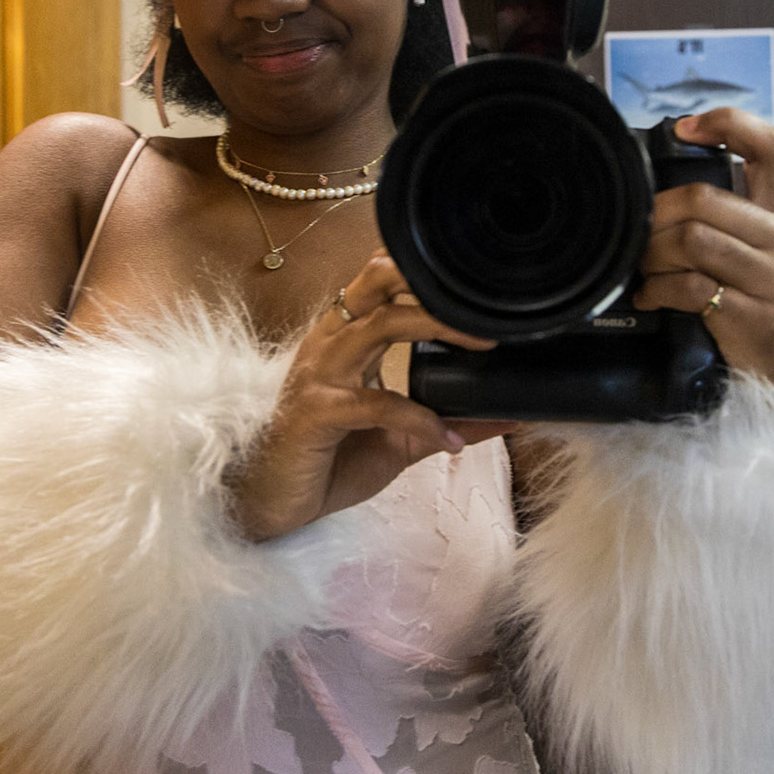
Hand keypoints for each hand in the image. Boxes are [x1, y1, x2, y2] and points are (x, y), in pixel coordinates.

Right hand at [228, 251, 513, 541]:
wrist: (272, 502)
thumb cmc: (327, 461)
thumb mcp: (397, 437)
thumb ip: (442, 420)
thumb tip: (502, 416)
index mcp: (344, 338)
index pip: (378, 281)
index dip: (420, 271)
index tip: (473, 283)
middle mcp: (330, 344)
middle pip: (376, 283)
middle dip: (429, 282)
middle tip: (482, 304)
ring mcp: (320, 375)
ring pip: (378, 326)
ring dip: (433, 327)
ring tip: (482, 346)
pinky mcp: (316, 413)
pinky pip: (377, 404)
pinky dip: (421, 418)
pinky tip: (449, 438)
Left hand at [631, 108, 773, 416]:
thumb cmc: (768, 314)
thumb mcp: (764, 258)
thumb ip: (731, 222)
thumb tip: (663, 196)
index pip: (770, 147)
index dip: (728, 124)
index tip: (686, 128)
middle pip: (704, 198)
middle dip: (656, 214)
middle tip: (638, 234)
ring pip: (692, 238)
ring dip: (652, 253)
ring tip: (643, 269)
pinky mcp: (754, 317)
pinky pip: (690, 286)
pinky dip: (658, 289)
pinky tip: (650, 297)